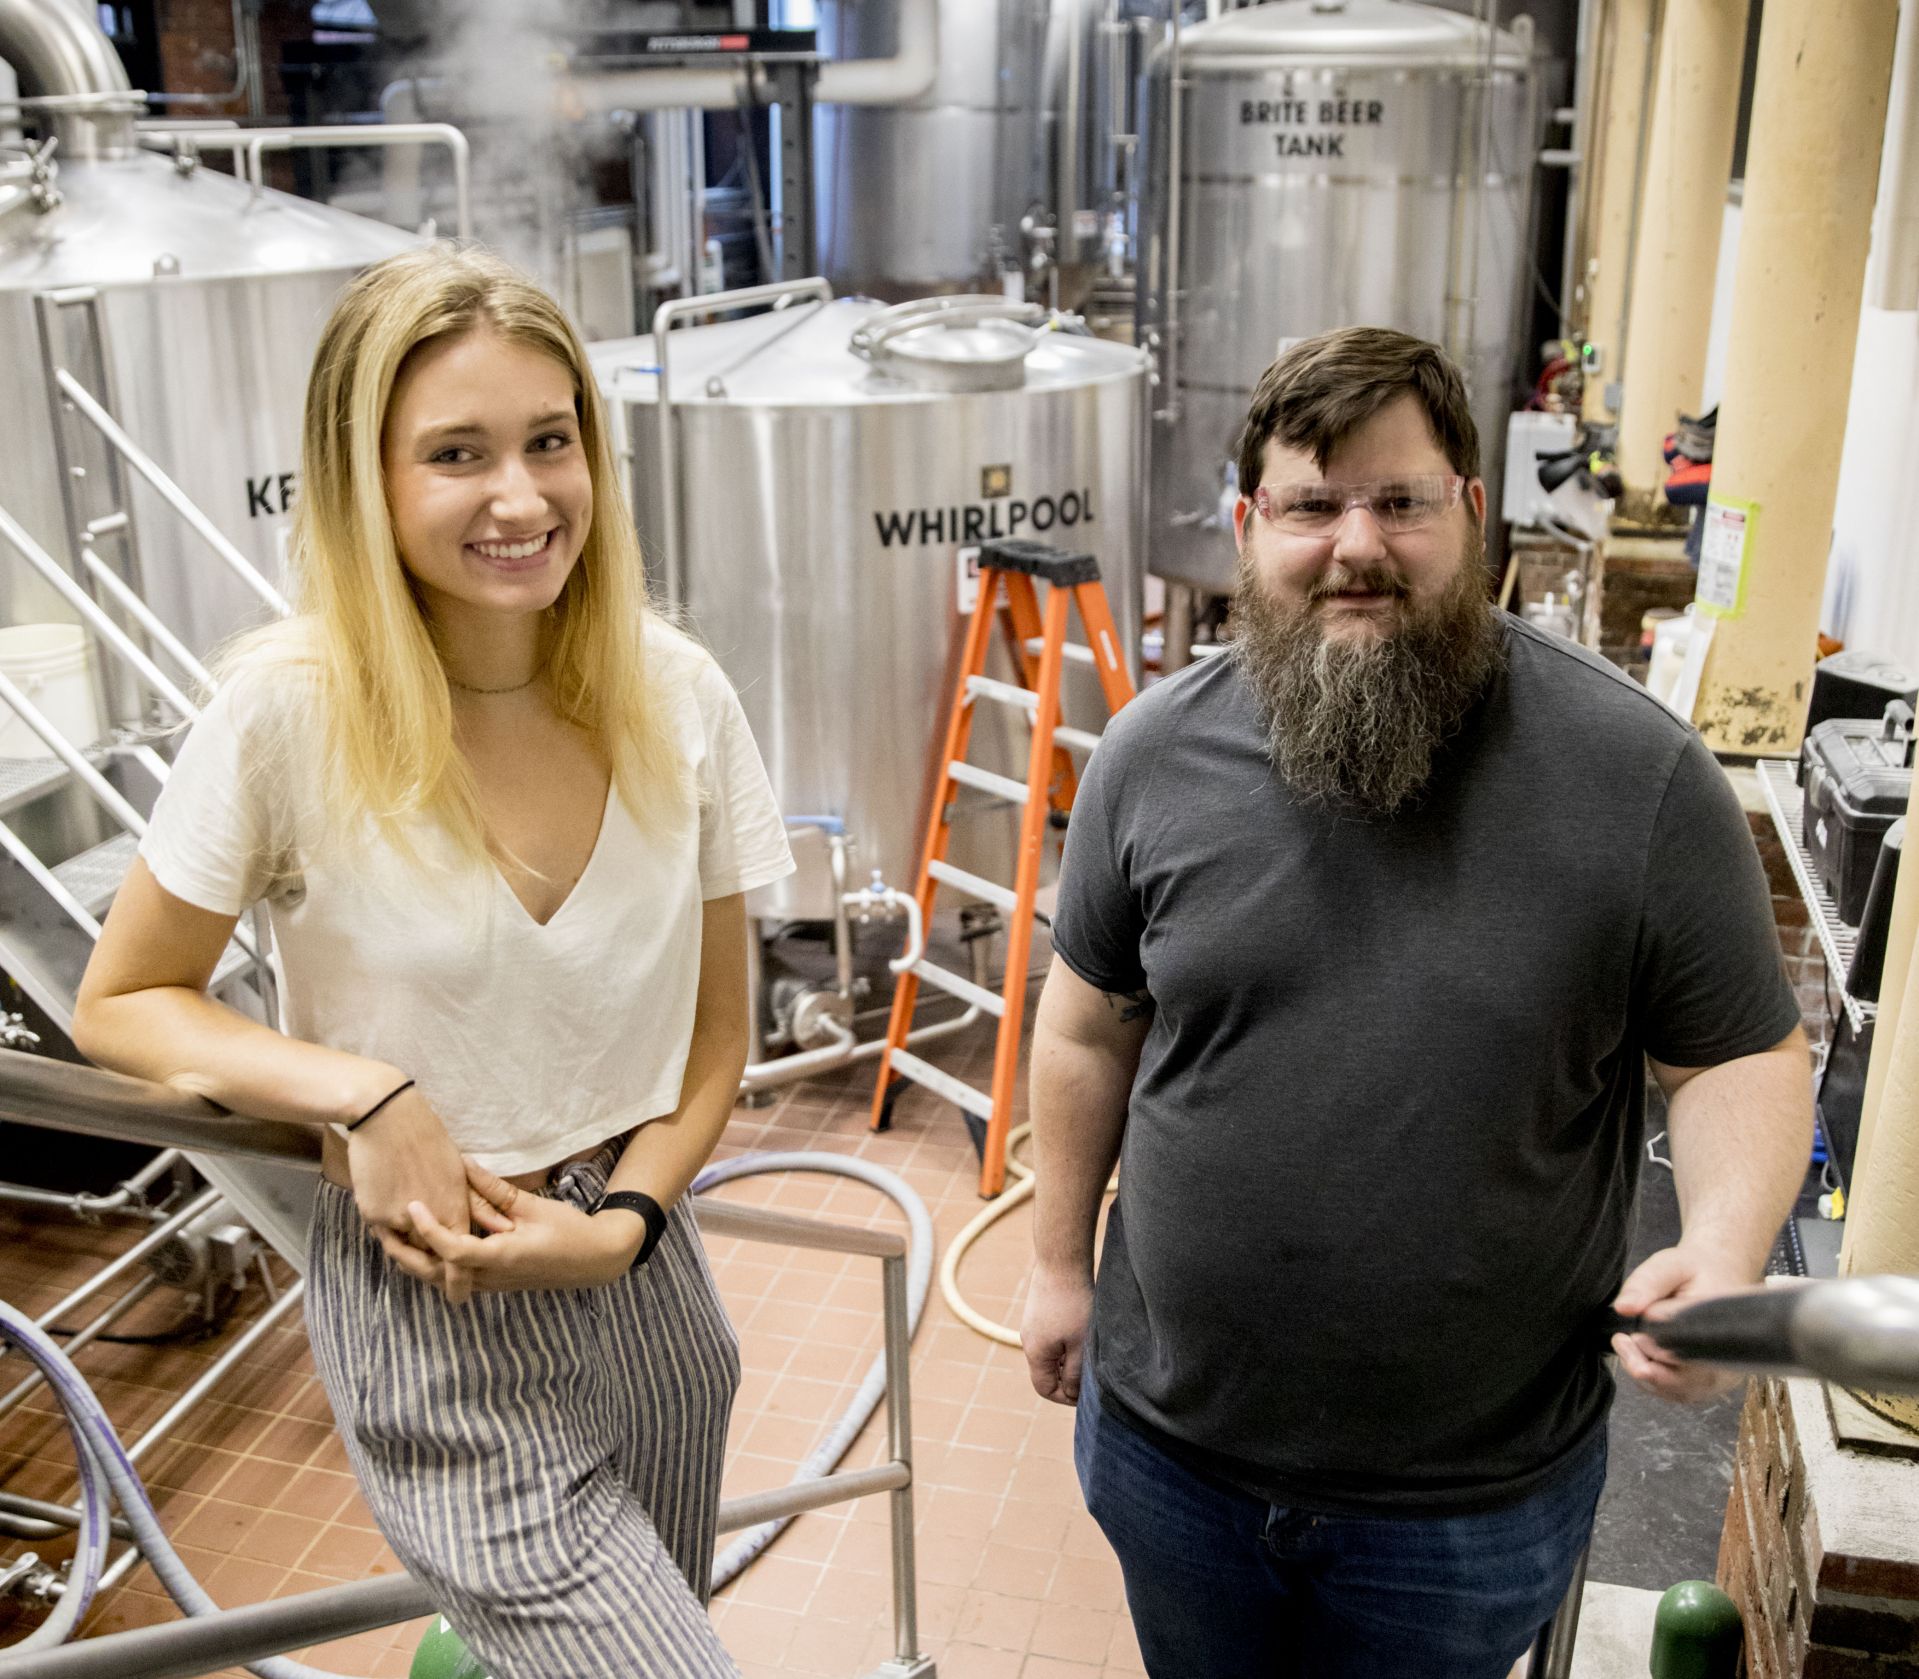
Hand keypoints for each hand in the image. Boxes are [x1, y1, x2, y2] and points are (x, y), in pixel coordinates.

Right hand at [347, 1086, 510, 1303]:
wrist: (387, 1116)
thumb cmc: (427, 1139)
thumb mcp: (458, 1171)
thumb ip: (477, 1205)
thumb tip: (501, 1230)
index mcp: (454, 1210)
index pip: (458, 1260)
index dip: (458, 1284)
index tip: (459, 1298)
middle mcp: (427, 1221)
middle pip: (428, 1259)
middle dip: (430, 1264)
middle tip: (435, 1268)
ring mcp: (397, 1220)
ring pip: (403, 1247)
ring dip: (407, 1244)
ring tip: (409, 1228)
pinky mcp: (373, 1214)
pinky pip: (383, 1231)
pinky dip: (389, 1225)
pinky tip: (391, 1202)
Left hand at [404, 1160, 639, 1294]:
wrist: (595, 1260)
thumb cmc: (569, 1231)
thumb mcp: (533, 1206)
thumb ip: (494, 1189)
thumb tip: (463, 1163)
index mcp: (502, 1256)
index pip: (453, 1249)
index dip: (429, 1228)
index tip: (413, 1205)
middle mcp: (491, 1276)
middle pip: (435, 1273)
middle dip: (405, 1253)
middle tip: (383, 1227)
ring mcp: (491, 1284)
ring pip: (440, 1280)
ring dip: (416, 1261)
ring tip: (395, 1235)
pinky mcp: (493, 1283)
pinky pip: (454, 1277)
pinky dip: (434, 1263)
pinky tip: (423, 1245)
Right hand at [1022, 1264, 1094, 1404]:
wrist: (1061, 1261)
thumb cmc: (1074, 1304)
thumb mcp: (1080, 1345)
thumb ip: (1074, 1374)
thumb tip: (1071, 1394)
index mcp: (1035, 1353)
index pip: (1045, 1389)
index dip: (1066, 1398)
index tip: (1087, 1393)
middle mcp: (1028, 1340)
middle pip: (1046, 1372)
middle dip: (1067, 1378)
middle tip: (1091, 1373)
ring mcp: (1031, 1325)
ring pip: (1049, 1353)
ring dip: (1067, 1358)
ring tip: (1089, 1349)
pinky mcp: (1038, 1311)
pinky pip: (1049, 1337)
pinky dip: (1064, 1342)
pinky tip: (1082, 1330)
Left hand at [1610, 1244, 1758, 1402]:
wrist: (1720, 1277)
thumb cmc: (1695, 1271)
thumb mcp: (1670, 1264)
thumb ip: (1646, 1283)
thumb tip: (1624, 1308)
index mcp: (1721, 1331)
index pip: (1683, 1357)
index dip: (1651, 1351)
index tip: (1627, 1336)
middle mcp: (1725, 1361)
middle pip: (1679, 1383)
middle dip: (1642, 1364)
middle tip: (1622, 1339)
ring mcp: (1719, 1378)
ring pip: (1675, 1392)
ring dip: (1645, 1373)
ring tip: (1630, 1344)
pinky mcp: (1708, 1384)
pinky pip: (1677, 1393)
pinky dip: (1654, 1380)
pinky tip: (1644, 1356)